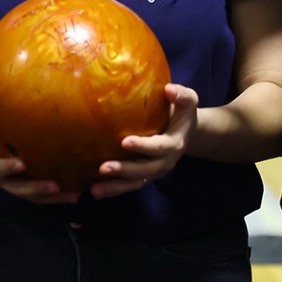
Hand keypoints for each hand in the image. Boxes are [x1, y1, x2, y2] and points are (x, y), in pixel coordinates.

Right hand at [0, 105, 78, 204]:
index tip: (21, 164)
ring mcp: (12, 185)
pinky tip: (76, 193)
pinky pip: (40, 195)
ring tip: (75, 195)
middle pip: (17, 189)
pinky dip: (57, 197)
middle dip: (36, 189)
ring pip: (32, 197)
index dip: (6, 168)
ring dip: (53, 198)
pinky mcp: (24, 185)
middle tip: (55, 186)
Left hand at [90, 83, 199, 198]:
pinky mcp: (143, 175)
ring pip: (135, 183)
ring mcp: (153, 171)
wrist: (185, 130)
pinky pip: (128, 186)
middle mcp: (164, 162)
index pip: (159, 147)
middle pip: (145, 170)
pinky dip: (113, 190)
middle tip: (103, 168)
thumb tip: (169, 89)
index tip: (125, 142)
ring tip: (94, 189)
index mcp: (174, 144)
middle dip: (124, 171)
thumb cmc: (180, 111)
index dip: (143, 146)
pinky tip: (94, 192)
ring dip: (115, 187)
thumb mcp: (187, 101)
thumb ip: (181, 95)